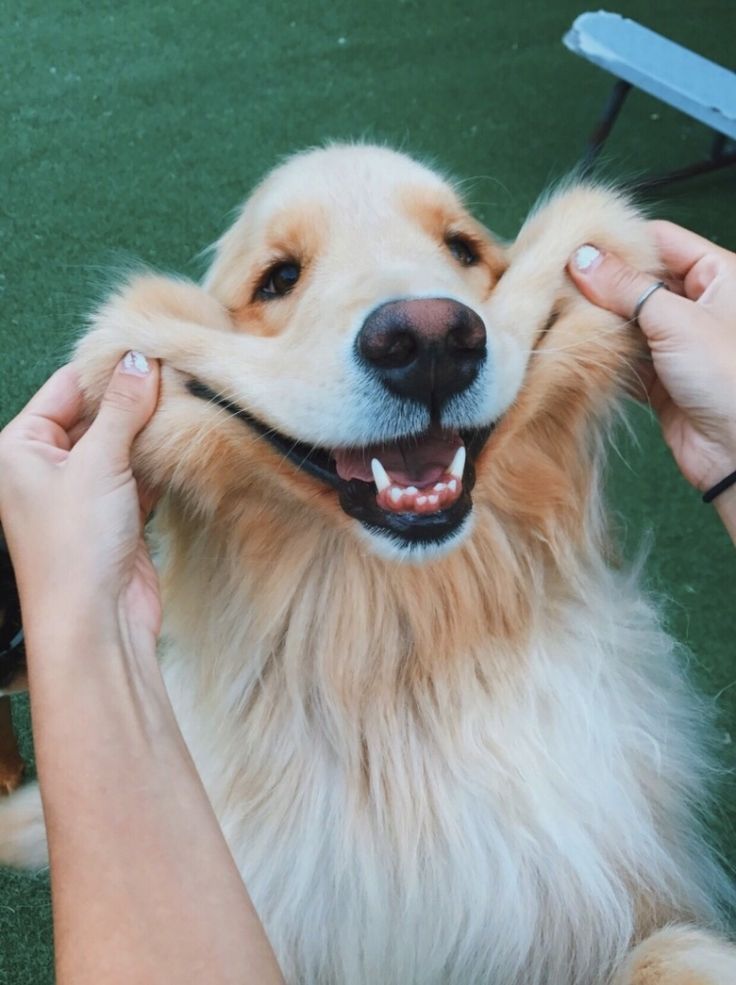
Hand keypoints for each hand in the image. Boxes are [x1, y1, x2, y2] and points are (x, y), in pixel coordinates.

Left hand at [0, 353, 160, 655]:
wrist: (96, 624)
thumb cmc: (74, 546)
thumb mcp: (97, 463)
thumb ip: (122, 408)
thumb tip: (142, 358)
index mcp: (21, 447)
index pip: (66, 388)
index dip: (108, 366)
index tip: (151, 344)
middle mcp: (48, 467)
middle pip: (96, 413)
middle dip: (135, 397)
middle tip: (180, 370)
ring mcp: (84, 492)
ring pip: (122, 443)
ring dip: (152, 428)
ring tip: (190, 399)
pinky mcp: (117, 514)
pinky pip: (140, 473)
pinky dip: (161, 459)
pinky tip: (186, 440)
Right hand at [568, 222, 735, 494]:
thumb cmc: (729, 378)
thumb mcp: (675, 319)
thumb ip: (625, 287)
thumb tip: (582, 258)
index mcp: (720, 275)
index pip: (661, 241)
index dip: (619, 240)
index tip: (574, 243)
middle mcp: (700, 305)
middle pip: (639, 280)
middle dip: (600, 282)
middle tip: (555, 279)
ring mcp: (678, 343)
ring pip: (628, 319)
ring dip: (597, 319)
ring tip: (557, 310)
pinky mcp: (661, 378)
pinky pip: (624, 356)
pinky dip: (601, 353)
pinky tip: (575, 346)